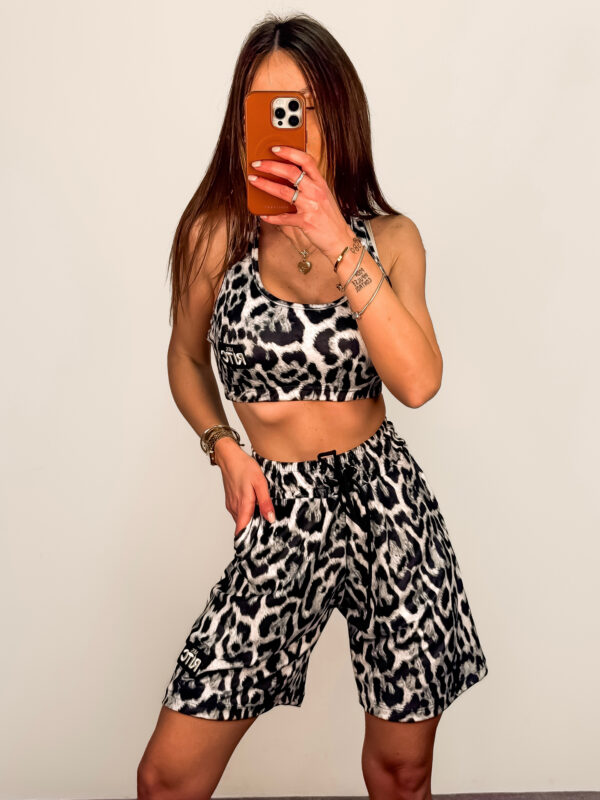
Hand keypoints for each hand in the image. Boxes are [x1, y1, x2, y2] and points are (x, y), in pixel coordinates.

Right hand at [214, 439, 275, 533]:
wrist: (229, 457)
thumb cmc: (244, 467)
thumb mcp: (260, 483)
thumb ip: (265, 502)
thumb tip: (270, 518)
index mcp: (243, 505)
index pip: (242, 530)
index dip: (247, 541)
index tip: (255, 548)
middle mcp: (235, 507)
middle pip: (243, 526)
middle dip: (253, 531)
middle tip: (266, 533)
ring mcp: (231, 504)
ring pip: (241, 519)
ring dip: (250, 521)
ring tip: (263, 520)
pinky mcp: (231, 501)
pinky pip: (239, 512)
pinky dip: (246, 514)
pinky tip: (255, 508)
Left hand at [248, 145, 353, 262]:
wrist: (340, 239)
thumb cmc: (330, 218)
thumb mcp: (324, 196)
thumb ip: (310, 185)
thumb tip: (288, 177)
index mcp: (321, 183)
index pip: (306, 160)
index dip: (290, 152)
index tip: (275, 148)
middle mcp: (316, 192)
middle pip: (291, 172)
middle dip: (271, 166)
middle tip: (257, 164)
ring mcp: (310, 206)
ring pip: (283, 191)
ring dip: (265, 185)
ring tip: (254, 180)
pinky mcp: (305, 222)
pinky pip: (284, 218)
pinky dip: (272, 217)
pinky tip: (264, 215)